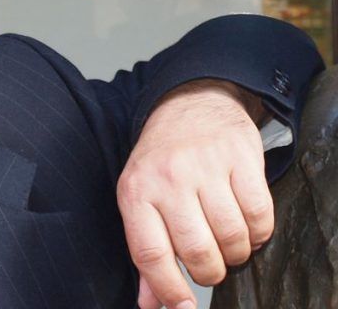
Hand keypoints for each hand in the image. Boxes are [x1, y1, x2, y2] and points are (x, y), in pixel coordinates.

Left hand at [117, 79, 272, 308]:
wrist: (189, 106)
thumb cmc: (162, 161)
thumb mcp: (140, 198)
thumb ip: (146, 251)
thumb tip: (151, 302)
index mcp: (135, 192)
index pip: (149, 252)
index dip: (167, 288)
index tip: (182, 307)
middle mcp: (168, 178)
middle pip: (196, 251)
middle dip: (209, 272)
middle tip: (210, 266)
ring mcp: (205, 166)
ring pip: (231, 236)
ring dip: (236, 253)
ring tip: (228, 243)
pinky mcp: (239, 157)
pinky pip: (259, 214)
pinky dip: (259, 231)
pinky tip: (247, 224)